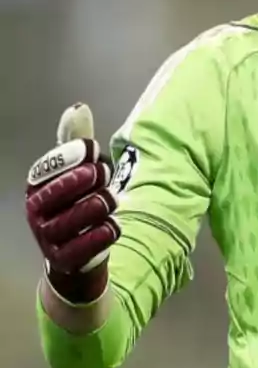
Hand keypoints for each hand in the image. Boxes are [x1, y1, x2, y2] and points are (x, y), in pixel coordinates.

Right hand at [25, 103, 120, 304]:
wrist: (74, 256)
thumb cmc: (74, 206)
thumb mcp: (73, 174)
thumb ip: (76, 143)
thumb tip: (78, 109)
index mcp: (35, 187)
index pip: (52, 165)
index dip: (75, 155)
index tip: (93, 151)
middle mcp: (36, 212)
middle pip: (70, 187)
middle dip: (94, 177)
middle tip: (104, 176)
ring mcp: (48, 237)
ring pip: (85, 212)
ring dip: (105, 202)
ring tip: (110, 200)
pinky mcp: (66, 259)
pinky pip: (93, 241)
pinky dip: (108, 230)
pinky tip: (112, 224)